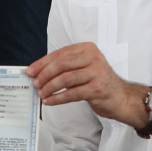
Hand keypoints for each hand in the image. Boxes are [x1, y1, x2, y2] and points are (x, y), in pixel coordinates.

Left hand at [26, 43, 144, 127]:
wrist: (121, 97)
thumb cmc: (99, 82)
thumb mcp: (84, 67)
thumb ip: (66, 66)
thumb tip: (39, 71)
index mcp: (87, 49)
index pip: (60, 53)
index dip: (42, 63)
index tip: (31, 71)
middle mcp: (93, 58)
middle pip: (61, 64)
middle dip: (44, 75)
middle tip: (35, 84)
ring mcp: (96, 73)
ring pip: (65, 79)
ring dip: (49, 87)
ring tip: (41, 94)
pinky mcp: (97, 88)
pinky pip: (71, 93)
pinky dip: (57, 98)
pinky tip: (49, 101)